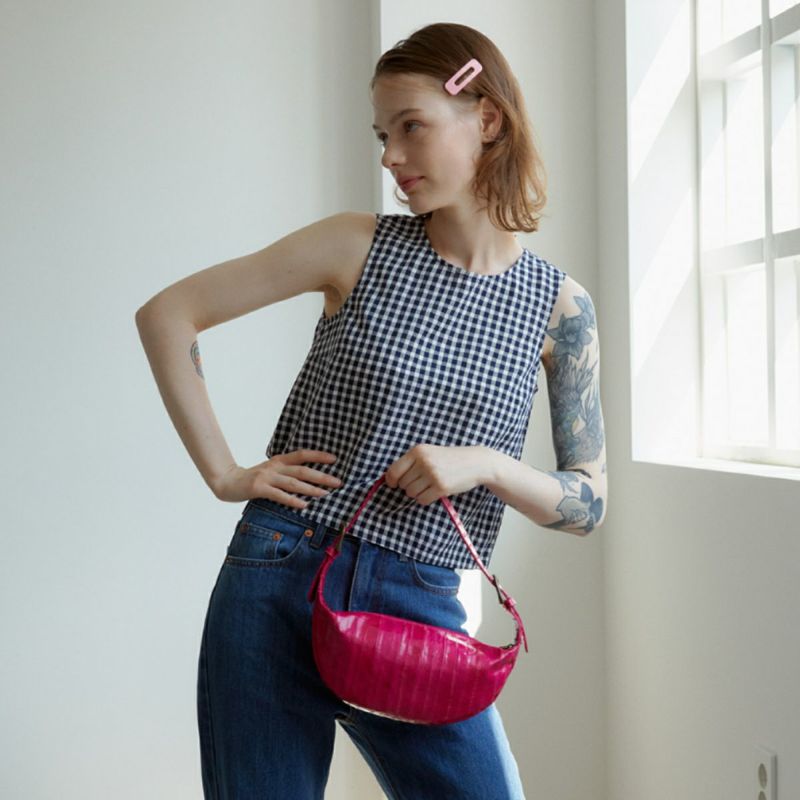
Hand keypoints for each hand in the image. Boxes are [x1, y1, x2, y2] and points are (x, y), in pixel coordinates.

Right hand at [211, 449, 342, 505]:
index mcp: (279, 460)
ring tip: (325, 494)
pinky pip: (279, 495)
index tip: (335, 459)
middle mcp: (275, 467)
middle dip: (322, 476)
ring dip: (311, 489)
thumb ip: (287, 472)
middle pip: (302, 470)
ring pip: (293, 483)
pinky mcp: (258, 489)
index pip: (302, 455)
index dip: (319, 456)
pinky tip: (304, 505)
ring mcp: (266, 477)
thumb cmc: (254, 478)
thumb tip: (311, 477)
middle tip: (338, 482)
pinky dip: (292, 500)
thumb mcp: (272, 470)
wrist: (227, 482)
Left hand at [383, 444, 489, 505]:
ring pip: (411, 493)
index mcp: (418, 451)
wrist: (475, 462)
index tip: (393, 484)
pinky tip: (434, 492)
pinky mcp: (441, 487)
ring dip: (417, 493)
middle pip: (403, 484)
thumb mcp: (429, 453)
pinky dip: (425, 499)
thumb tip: (390, 478)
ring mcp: (432, 475)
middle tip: (422, 482)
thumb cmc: (449, 459)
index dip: (391, 480)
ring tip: (429, 486)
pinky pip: (422, 500)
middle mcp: (423, 462)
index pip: (394, 470)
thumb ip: (411, 463)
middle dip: (409, 486)